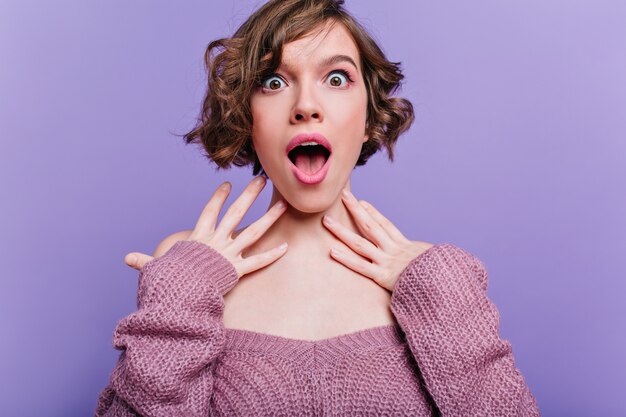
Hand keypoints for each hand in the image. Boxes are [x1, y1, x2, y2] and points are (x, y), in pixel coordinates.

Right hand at [124, 176, 288, 277]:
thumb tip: (127, 259)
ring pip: (254, 232)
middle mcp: (217, 242)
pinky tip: (286, 247)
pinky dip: (272, 255)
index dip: (218, 198)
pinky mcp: (237, 271)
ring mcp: (229, 255)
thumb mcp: (156, 268)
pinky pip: (258, 262)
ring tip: (284, 205)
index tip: (227, 184)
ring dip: (270, 218)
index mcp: (199, 238)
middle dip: (249, 195)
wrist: (179, 296)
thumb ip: (146, 262)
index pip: (209, 212)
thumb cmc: (167, 282)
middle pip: (236, 213)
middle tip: (262, 180)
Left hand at [322, 189, 432, 291]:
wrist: (444, 282)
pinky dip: (346, 259)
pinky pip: (361, 266)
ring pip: (360, 243)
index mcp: (406, 246)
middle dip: (355, 210)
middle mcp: (393, 250)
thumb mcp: (436, 260)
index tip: (363, 203)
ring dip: (342, 231)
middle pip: (370, 225)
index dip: (374, 213)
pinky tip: (332, 251)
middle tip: (343, 196)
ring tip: (327, 221)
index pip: (386, 225)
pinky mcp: (383, 276)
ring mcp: (387, 261)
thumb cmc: (443, 274)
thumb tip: (431, 257)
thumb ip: (427, 258)